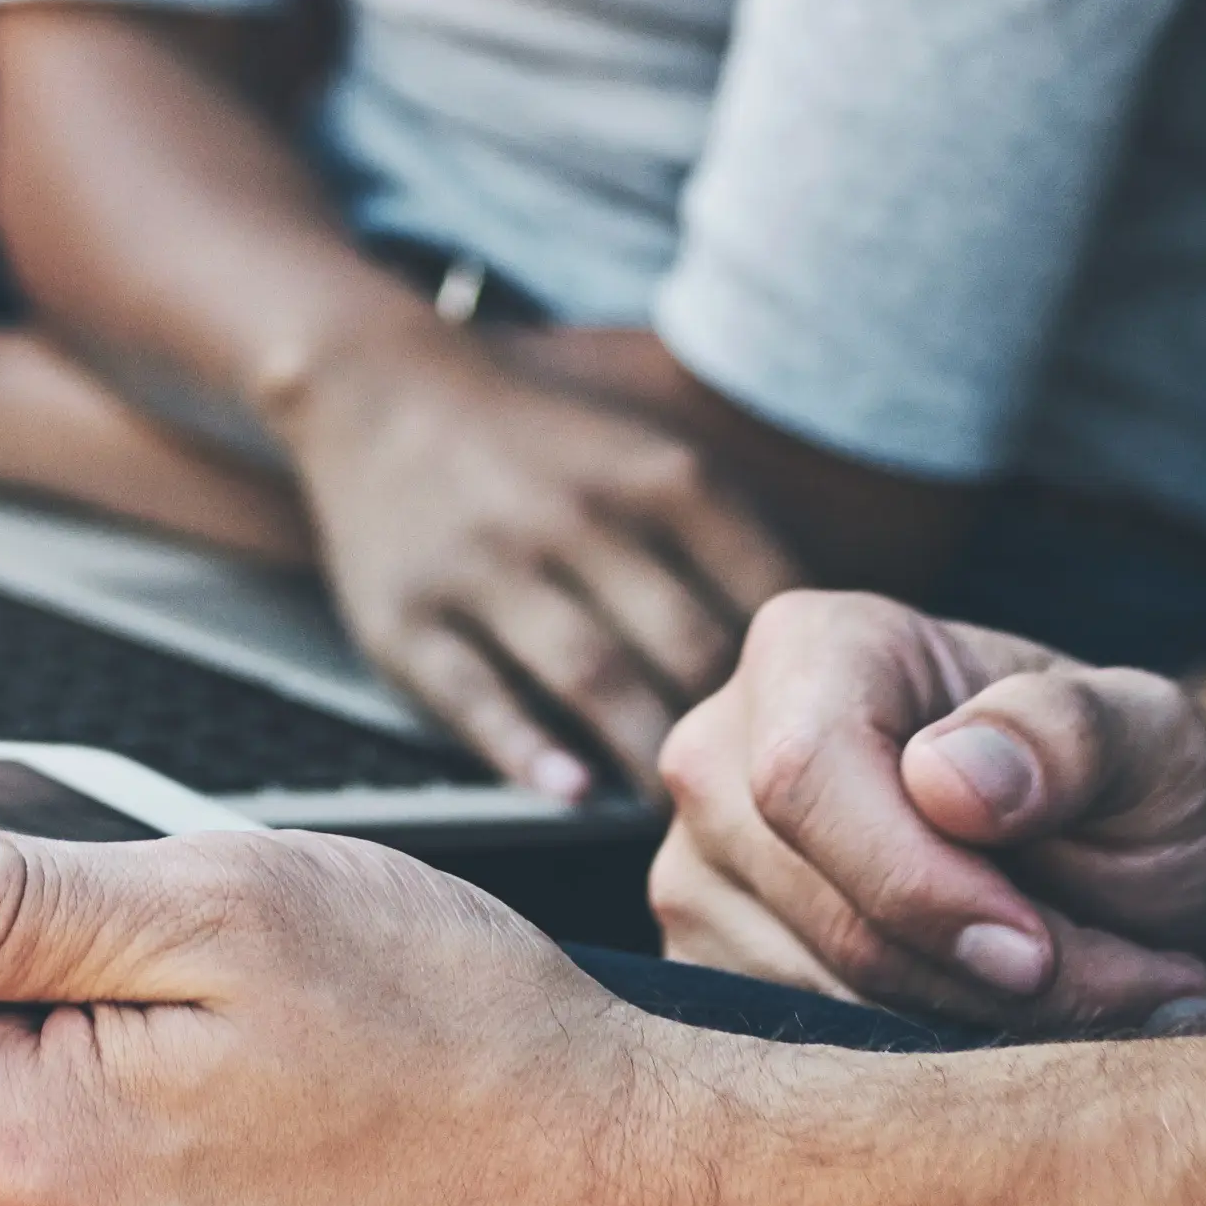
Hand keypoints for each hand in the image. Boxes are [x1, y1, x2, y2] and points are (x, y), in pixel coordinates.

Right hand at [270, 322, 800, 803]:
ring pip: (594, 679)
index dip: (801, 681)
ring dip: (648, 757)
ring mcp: (488, 566)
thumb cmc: (547, 454)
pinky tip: (574, 792)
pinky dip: (530, 752)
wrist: (380, 392)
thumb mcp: (650, 461)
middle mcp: (578, 514)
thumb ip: (733, 551)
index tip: (814, 738)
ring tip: (680, 813)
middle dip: (732, 733)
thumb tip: (825, 671)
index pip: (763, 597)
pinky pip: (478, 699)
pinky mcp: (407, 619)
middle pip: (689, 647)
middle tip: (757, 802)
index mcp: (657, 475)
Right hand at [654, 586, 1205, 1033]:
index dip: (918, 883)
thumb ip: (1069, 737)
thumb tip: (944, 781)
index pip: (806, 775)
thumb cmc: (1125, 787)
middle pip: (822, 910)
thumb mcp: (1152, 739)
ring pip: (818, 1002)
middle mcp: (721, 754)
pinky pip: (805, 1067)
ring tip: (1104, 998)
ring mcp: (697, 873)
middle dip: (982, 980)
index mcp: (813, 648)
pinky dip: (929, 1071)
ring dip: (979, 1032)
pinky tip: (1018, 1029)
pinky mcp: (710, 977)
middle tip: (1137, 986)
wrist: (1116, 877)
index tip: (1038, 954)